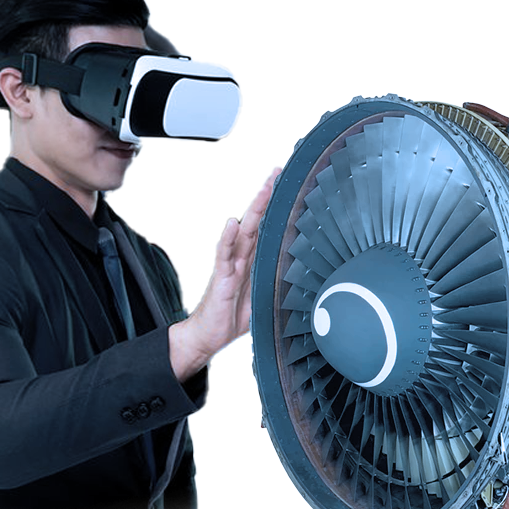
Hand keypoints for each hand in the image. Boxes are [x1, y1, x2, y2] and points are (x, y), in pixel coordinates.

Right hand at [184, 165, 282, 360]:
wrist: (207, 335)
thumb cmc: (231, 318)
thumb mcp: (263, 299)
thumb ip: (276, 284)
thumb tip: (301, 280)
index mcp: (252, 261)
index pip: (266, 228)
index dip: (276, 209)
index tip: (287, 187)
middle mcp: (241, 257)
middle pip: (256, 221)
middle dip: (267, 197)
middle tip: (277, 173)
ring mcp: (230, 265)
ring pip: (243, 231)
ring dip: (254, 210)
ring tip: (264, 189)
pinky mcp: (221, 278)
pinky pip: (223, 255)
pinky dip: (227, 239)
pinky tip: (231, 224)